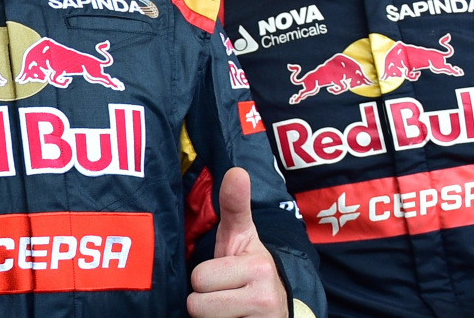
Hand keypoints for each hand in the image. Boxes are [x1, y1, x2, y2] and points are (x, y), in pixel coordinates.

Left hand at [188, 167, 288, 316]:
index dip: (205, 278)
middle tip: (224, 296)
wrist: (276, 310)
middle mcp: (265, 298)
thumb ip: (235, 206)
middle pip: (198, 304)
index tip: (226, 277)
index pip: (199, 278)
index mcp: (259, 267)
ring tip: (227, 311)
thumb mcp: (241, 238)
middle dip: (205, 301)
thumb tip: (236, 170)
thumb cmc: (248, 270)